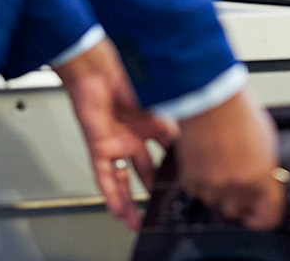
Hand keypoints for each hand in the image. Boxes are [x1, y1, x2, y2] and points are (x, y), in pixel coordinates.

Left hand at [54, 38, 177, 230]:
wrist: (100, 69)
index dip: (171, 172)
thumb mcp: (163, 107)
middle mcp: (134, 137)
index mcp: (152, 125)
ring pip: (122, 179)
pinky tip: (116, 208)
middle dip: (152, 191)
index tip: (181, 187)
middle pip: (144, 172)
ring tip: (135, 221)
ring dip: (128, 201)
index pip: (164, 156)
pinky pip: (104, 175)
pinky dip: (110, 193)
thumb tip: (190, 148)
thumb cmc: (130, 76)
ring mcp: (116, 143)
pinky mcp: (100, 146)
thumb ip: (174, 129)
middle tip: (159, 210)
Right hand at [173, 87, 285, 230]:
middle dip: (239, 199)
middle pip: (238, 211)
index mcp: (261, 177)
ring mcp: (212, 185)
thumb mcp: (266, 140)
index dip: (264, 218)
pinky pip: (197, 191)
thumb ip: (265, 168)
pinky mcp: (191, 179)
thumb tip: (265, 180)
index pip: (269, 217)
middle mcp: (237, 186)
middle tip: (237, 180)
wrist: (208, 98)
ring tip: (219, 164)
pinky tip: (205, 161)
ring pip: (215, 203)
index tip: (258, 214)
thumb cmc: (237, 111)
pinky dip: (200, 181)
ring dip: (218, 190)